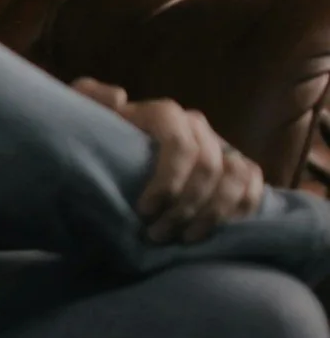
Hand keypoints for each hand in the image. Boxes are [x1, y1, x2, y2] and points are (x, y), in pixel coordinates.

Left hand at [69, 77, 265, 243]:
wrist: (111, 154)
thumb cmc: (95, 138)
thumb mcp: (83, 116)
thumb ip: (90, 99)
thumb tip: (119, 97)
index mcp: (163, 114)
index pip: (180, 144)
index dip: (169, 180)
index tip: (144, 210)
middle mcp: (195, 126)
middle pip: (208, 167)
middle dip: (185, 207)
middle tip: (157, 235)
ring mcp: (218, 144)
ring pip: (235, 175)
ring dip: (214, 213)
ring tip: (184, 239)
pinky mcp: (234, 165)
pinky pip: (253, 182)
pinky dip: (241, 208)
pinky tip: (214, 229)